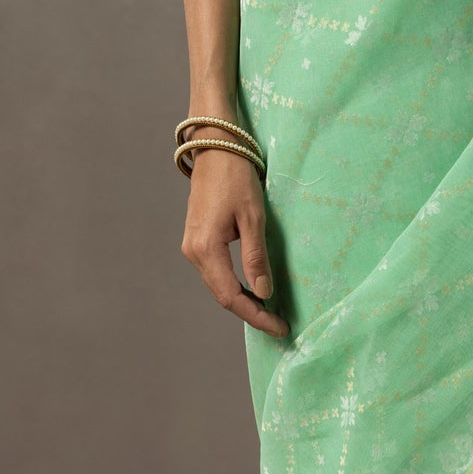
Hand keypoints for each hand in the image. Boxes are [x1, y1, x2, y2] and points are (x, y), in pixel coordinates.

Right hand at [180, 140, 289, 338]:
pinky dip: (233, 284)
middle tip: (279, 324)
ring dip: (242, 300)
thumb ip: (255, 256)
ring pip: (217, 285)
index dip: (256, 316)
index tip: (280, 327)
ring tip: (269, 310)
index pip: (231, 297)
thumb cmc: (236, 177)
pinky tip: (251, 288)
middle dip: (251, 312)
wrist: (215, 146)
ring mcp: (192, 246)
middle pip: (222, 295)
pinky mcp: (196, 239)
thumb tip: (264, 293)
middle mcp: (193, 253)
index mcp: (206, 249)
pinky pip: (215, 271)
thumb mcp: (253, 216)